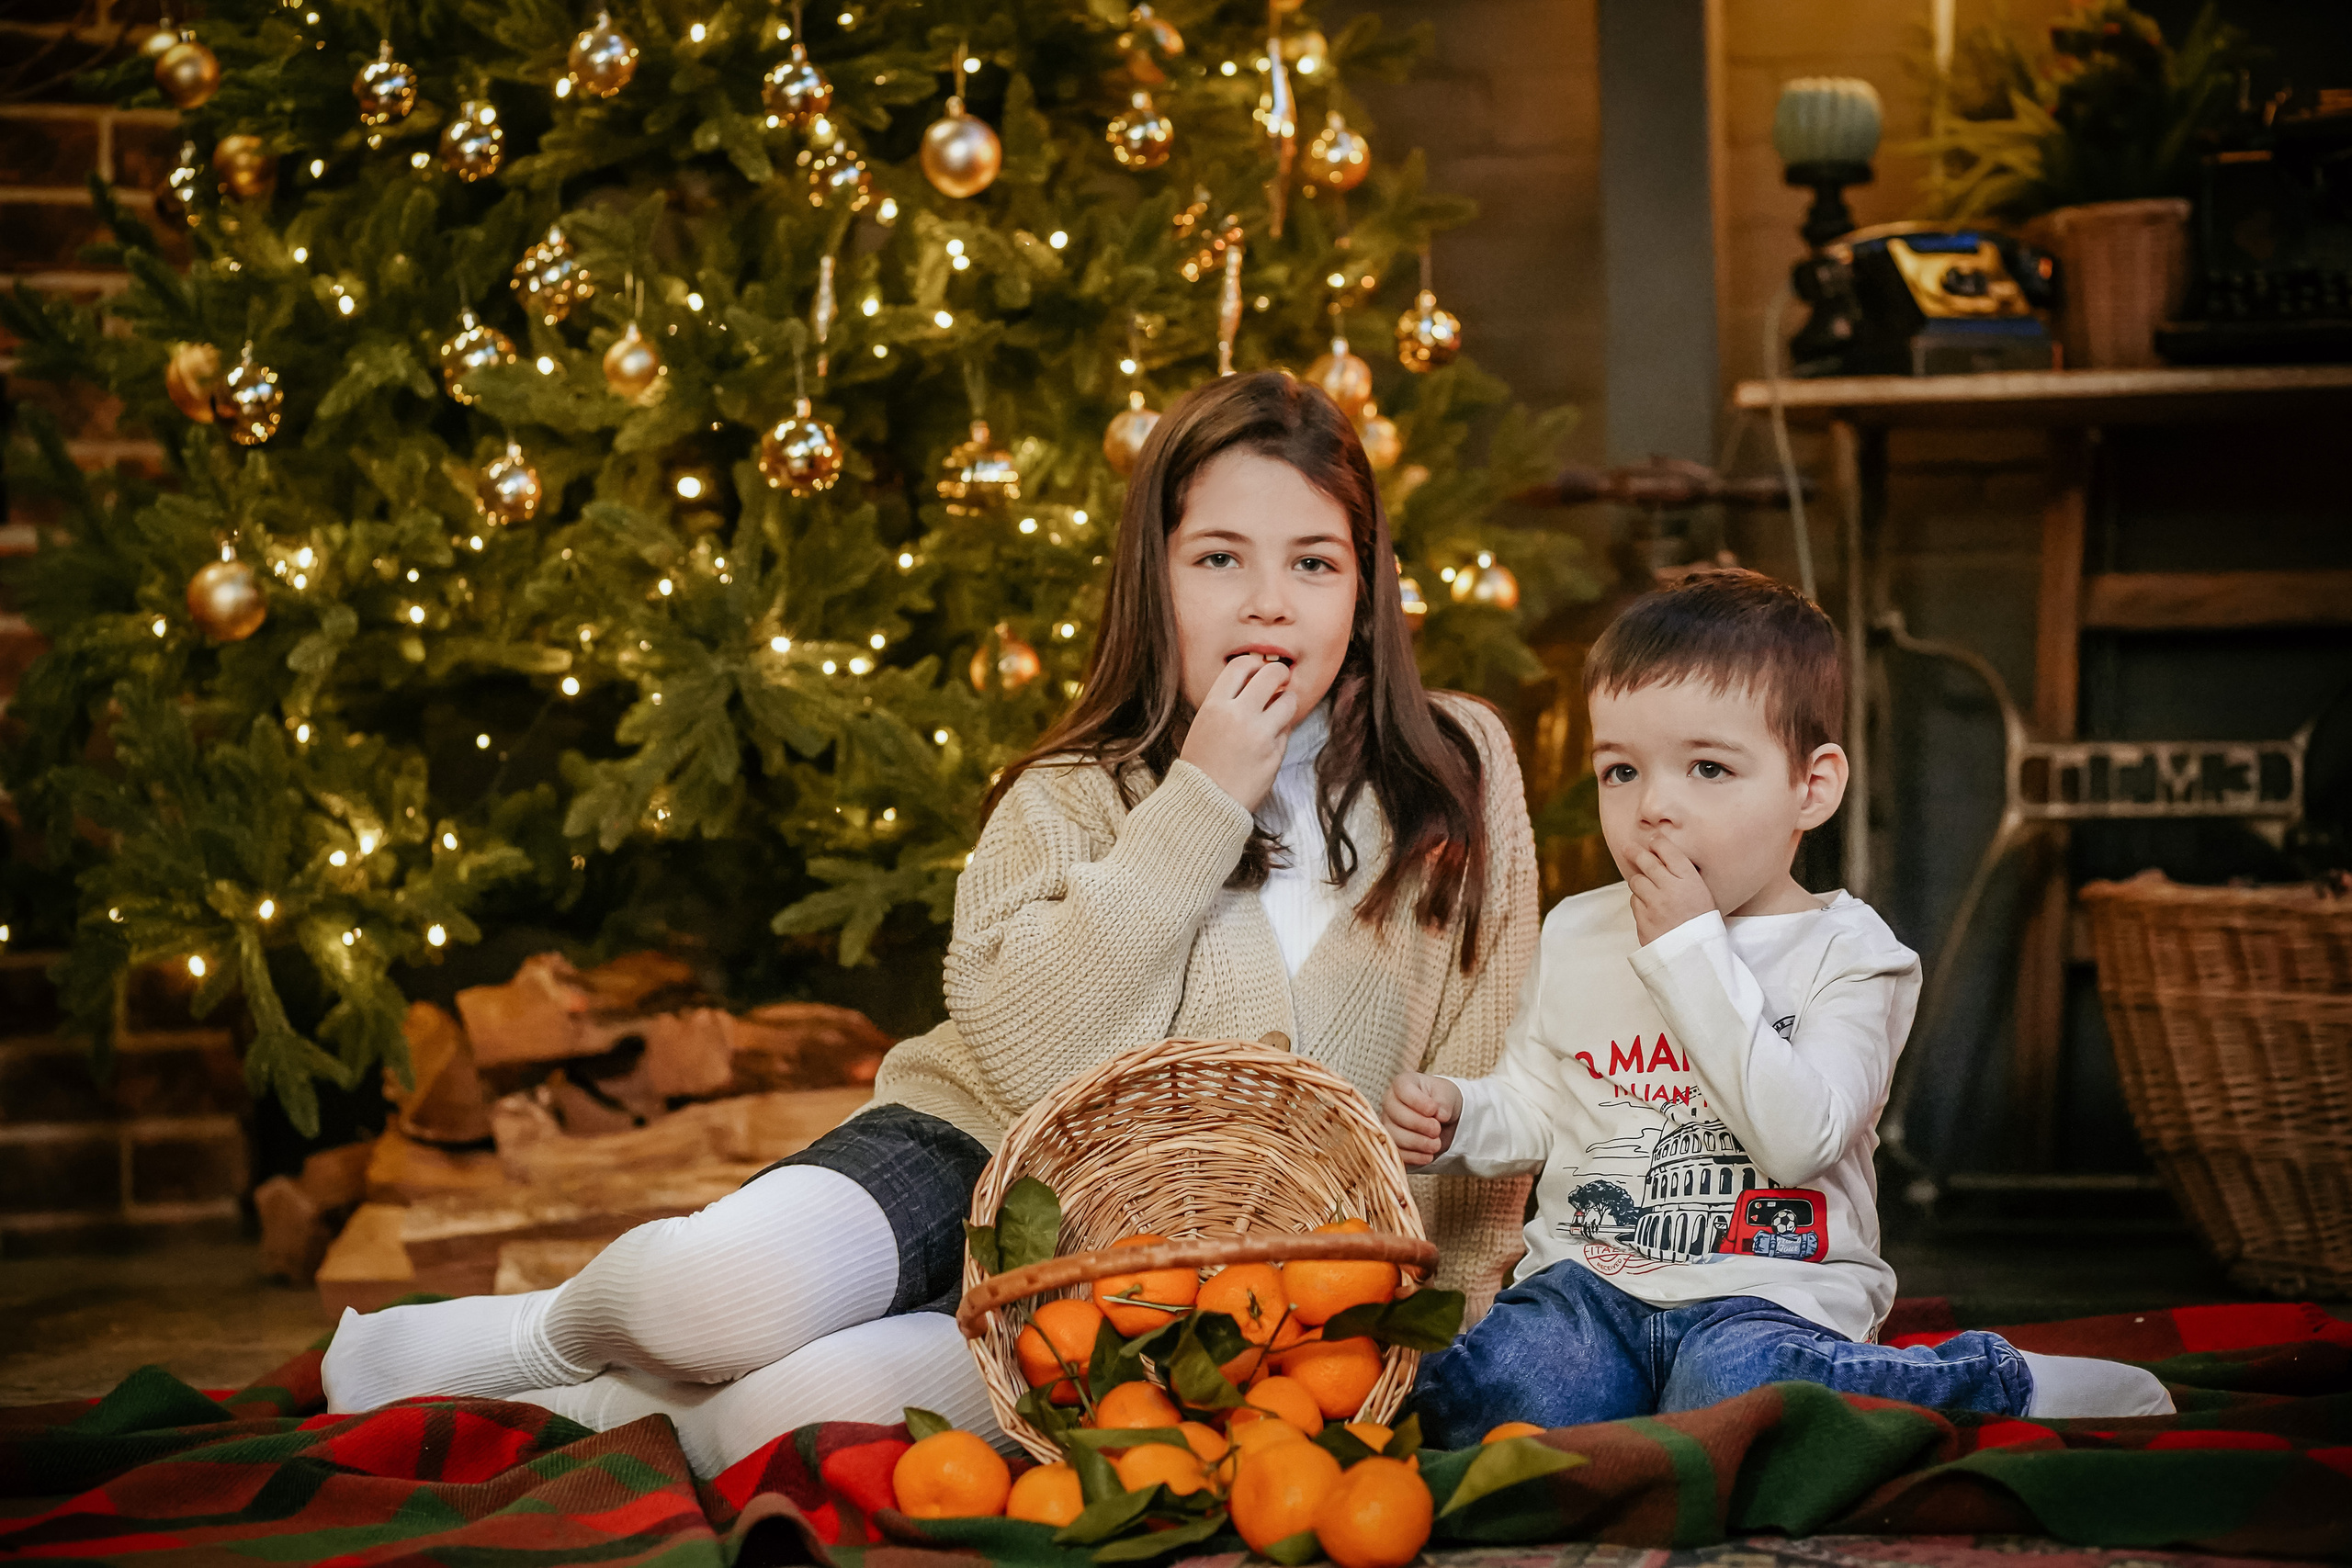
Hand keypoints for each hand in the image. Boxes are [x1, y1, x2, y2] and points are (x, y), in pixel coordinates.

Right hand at [1178, 654, 1296, 811]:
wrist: (1205, 803)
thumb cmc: (1201, 765)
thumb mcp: (1203, 724)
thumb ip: (1227, 702)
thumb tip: (1256, 681)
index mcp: (1215, 706)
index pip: (1242, 665)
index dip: (1255, 664)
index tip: (1259, 670)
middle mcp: (1239, 716)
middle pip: (1272, 674)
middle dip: (1280, 674)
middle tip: (1280, 680)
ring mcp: (1260, 735)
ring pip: (1289, 701)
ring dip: (1286, 702)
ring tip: (1277, 711)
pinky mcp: (1275, 754)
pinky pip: (1287, 731)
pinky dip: (1281, 732)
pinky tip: (1268, 740)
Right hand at [1382, 1071, 1461, 1167]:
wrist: (1443, 1120)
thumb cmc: (1442, 1100)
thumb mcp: (1448, 1095)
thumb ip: (1444, 1101)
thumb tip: (1440, 1114)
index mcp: (1402, 1083)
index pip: (1402, 1089)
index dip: (1417, 1101)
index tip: (1433, 1110)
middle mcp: (1390, 1102)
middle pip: (1396, 1114)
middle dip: (1419, 1125)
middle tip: (1437, 1129)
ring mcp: (1388, 1124)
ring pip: (1394, 1136)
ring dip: (1418, 1143)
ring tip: (1436, 1144)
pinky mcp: (1392, 1144)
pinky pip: (1397, 1153)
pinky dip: (1414, 1157)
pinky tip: (1428, 1156)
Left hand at [1625, 836, 1717, 945]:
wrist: (1696, 958)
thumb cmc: (1702, 925)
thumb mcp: (1703, 896)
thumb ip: (1684, 877)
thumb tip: (1660, 858)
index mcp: (1691, 882)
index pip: (1669, 851)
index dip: (1657, 842)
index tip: (1652, 839)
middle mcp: (1671, 890)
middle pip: (1645, 861)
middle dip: (1635, 852)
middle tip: (1628, 847)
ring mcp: (1654, 906)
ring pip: (1636, 882)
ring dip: (1640, 883)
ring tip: (1650, 890)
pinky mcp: (1643, 921)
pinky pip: (1634, 903)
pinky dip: (1640, 903)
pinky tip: (1651, 910)